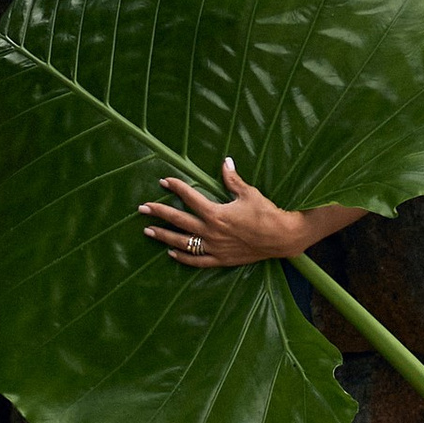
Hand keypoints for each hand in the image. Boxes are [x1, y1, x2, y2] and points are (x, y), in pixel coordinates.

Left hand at [139, 160, 300, 271]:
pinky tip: (171, 253)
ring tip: (148, 231)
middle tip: (142, 208)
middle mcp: (211, 232)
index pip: (190, 197)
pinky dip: (183, 257)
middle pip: (178, 221)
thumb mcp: (249, 193)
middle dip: (158, 213)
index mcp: (216, 213)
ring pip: (182, 242)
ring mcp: (214, 247)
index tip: (164, 181)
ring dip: (164, 236)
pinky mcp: (221, 259)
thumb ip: (232, 179)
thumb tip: (225, 161)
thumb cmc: (266, 213)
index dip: (176, 187)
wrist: (281, 237)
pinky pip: (196, 261)